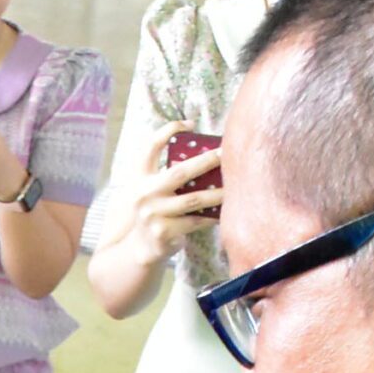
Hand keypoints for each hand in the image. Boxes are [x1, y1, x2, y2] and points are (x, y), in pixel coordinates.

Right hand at [107, 120, 221, 267]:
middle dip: (205, 161)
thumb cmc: (155, 214)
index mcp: (140, 178)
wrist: (139, 249)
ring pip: (193, 200)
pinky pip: (196, 221)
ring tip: (234, 186)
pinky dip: (212, 217)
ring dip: (217, 193)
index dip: (168, 131)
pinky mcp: (164, 232)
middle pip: (179, 172)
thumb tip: (206, 156)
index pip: (150, 147)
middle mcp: (144, 194)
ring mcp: (153, 214)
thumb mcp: (152, 192)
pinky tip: (224, 213)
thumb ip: (167, 175)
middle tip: (225, 154)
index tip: (190, 123)